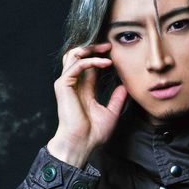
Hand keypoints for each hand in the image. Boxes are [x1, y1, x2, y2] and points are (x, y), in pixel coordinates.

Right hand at [46, 42, 127, 167]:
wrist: (81, 144)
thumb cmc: (93, 134)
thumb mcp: (111, 113)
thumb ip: (116, 99)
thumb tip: (124, 87)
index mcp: (83, 89)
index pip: (89, 65)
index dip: (100, 56)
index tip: (114, 52)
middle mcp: (73, 84)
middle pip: (79, 55)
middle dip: (93, 47)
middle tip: (110, 45)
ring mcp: (67, 83)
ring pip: (74, 55)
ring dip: (90, 49)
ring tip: (106, 48)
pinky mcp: (63, 85)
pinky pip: (77, 65)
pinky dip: (91, 61)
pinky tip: (105, 63)